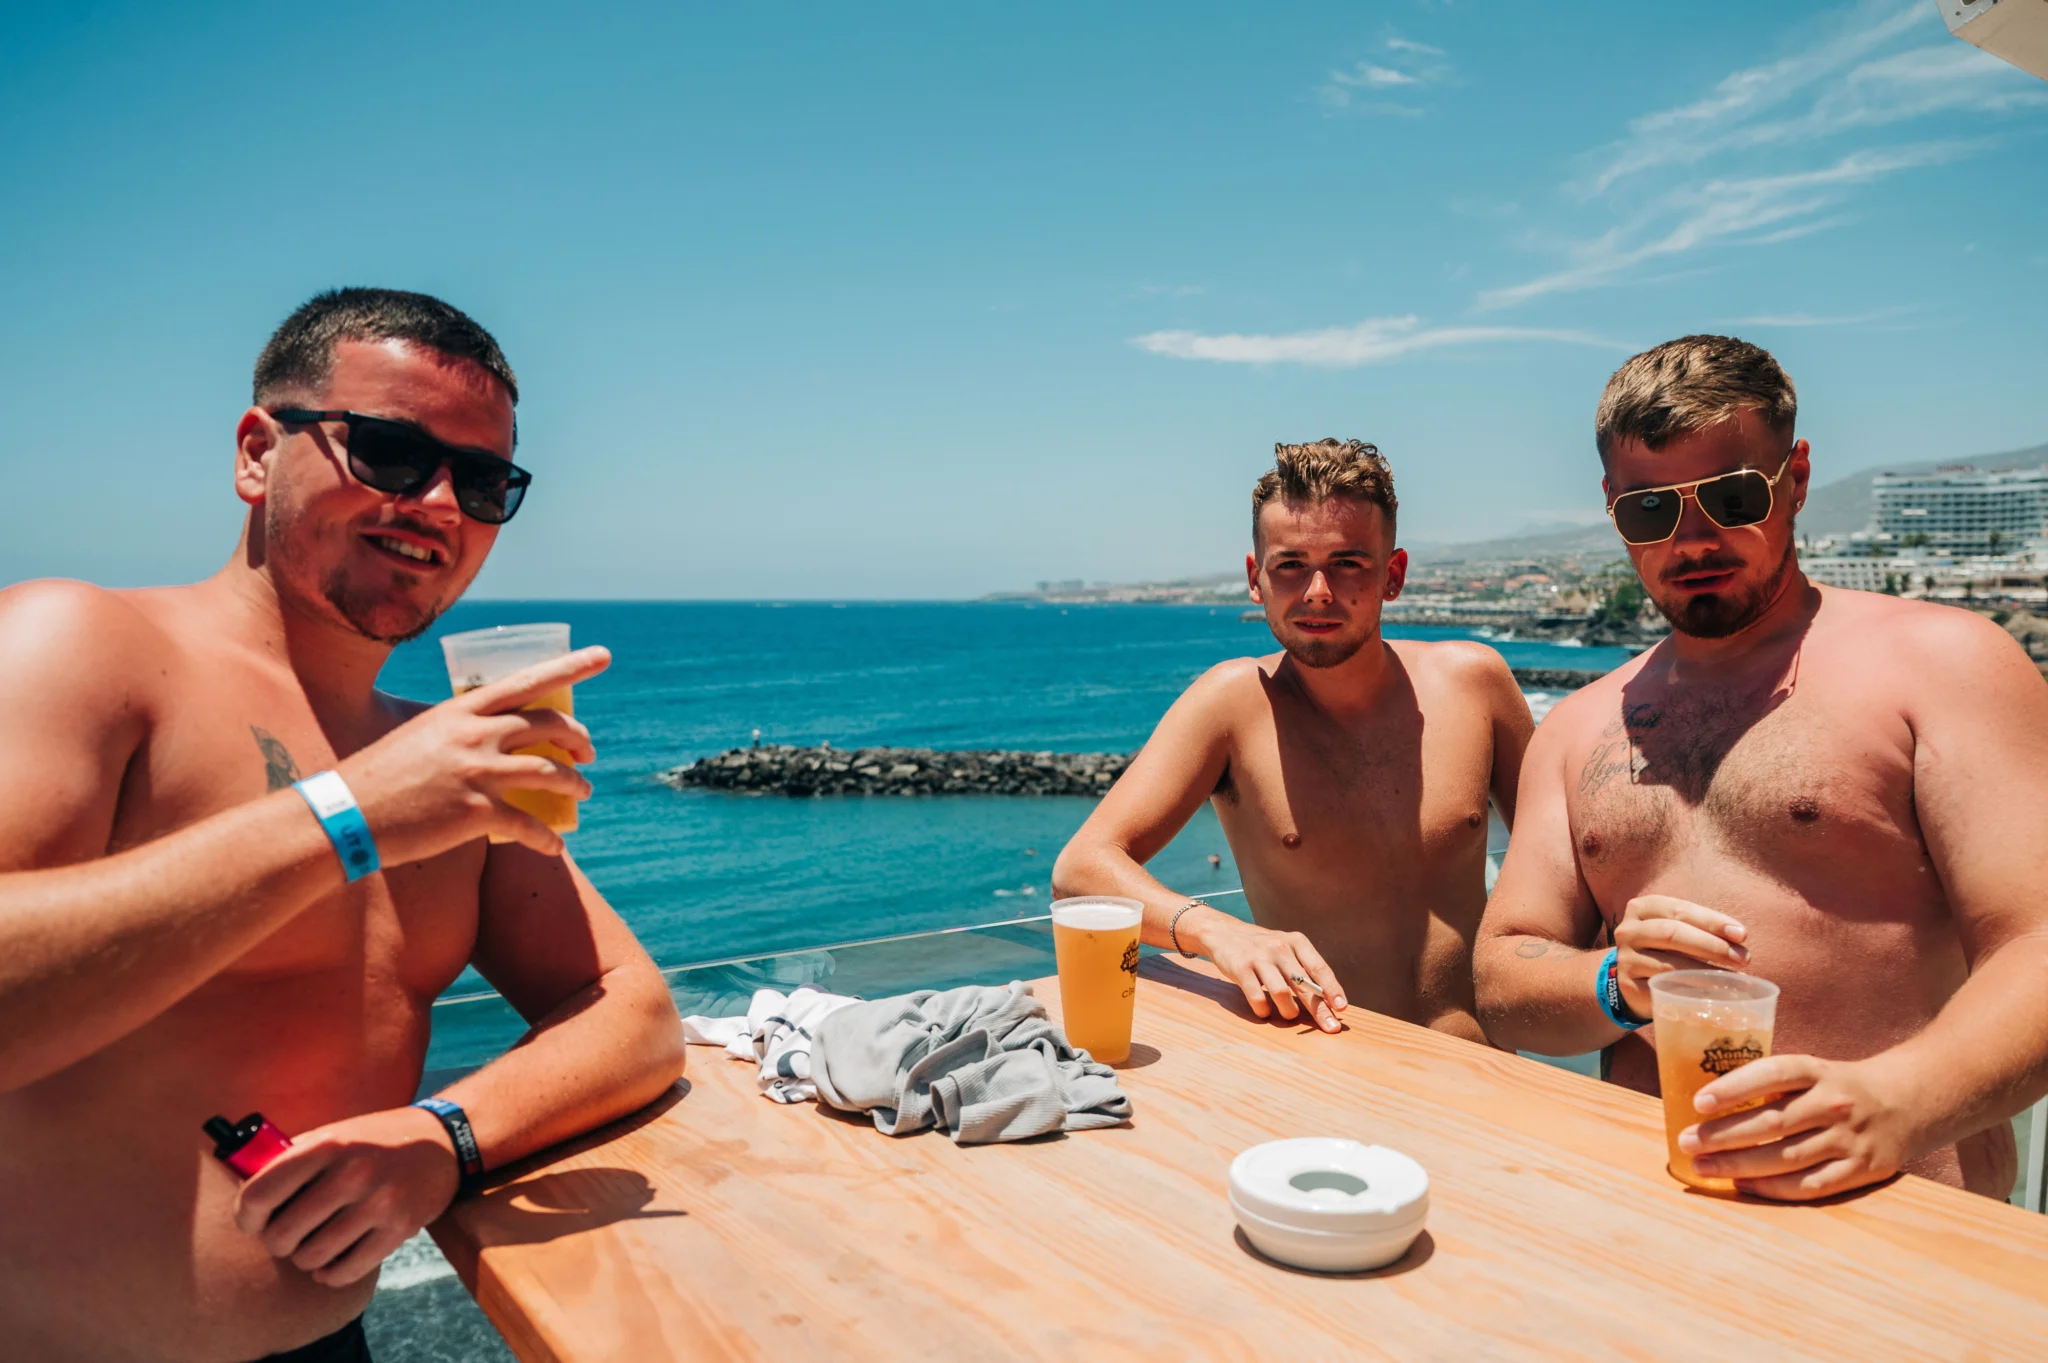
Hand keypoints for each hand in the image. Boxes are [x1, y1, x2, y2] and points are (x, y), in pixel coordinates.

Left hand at [235, 1106, 461, 1286]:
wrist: (443, 1141)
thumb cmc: (376, 1140)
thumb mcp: (335, 1134)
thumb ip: (294, 1160)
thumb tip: (248, 1198)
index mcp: (328, 1144)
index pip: (259, 1194)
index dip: (246, 1217)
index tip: (255, 1221)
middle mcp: (352, 1173)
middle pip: (282, 1234)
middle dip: (279, 1242)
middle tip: (289, 1236)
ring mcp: (379, 1202)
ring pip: (312, 1257)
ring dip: (306, 1259)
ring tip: (313, 1247)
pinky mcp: (400, 1227)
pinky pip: (346, 1271)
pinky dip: (331, 1274)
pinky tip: (332, 1263)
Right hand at [338, 647, 610, 861]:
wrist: (345, 814)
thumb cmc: (378, 775)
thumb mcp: (419, 734)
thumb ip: (456, 728)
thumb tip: (481, 732)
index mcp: (460, 710)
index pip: (527, 680)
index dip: (571, 666)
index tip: (604, 655)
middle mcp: (474, 735)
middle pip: (548, 725)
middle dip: (578, 737)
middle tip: (588, 752)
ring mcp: (477, 773)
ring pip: (549, 772)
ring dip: (574, 784)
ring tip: (583, 792)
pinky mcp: (475, 813)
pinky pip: (529, 825)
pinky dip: (547, 839)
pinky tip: (556, 847)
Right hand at [1186, 910, 1345, 1032]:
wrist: (1224, 933)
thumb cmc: (1263, 948)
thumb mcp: (1286, 948)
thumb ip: (1303, 969)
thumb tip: (1328, 1001)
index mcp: (1296, 942)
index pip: (1319, 968)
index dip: (1332, 988)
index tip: (1342, 1007)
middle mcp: (1280, 947)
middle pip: (1304, 985)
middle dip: (1319, 1010)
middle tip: (1330, 1027)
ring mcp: (1259, 958)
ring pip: (1282, 993)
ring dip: (1289, 1011)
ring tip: (1289, 1016)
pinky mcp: (1241, 968)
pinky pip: (1257, 997)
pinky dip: (1264, 1010)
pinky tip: (1265, 1012)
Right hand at [1613, 894, 1748, 1018]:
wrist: (1633, 978)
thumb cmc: (1666, 949)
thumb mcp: (1679, 930)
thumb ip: (1704, 929)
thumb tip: (1740, 938)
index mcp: (1642, 908)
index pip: (1680, 910)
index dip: (1713, 921)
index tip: (1742, 935)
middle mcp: (1628, 931)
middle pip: (1672, 933)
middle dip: (1712, 946)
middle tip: (1743, 958)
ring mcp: (1626, 959)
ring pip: (1669, 964)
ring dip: (1706, 972)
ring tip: (1733, 979)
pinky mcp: (1628, 986)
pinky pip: (1663, 989)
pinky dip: (1691, 991)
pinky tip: (1711, 994)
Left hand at [1678, 1054, 1915, 1199]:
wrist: (1905, 1103)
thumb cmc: (1837, 1087)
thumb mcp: (1811, 1071)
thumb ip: (1772, 1085)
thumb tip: (1708, 1103)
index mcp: (1817, 1071)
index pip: (1772, 1073)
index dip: (1735, 1087)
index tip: (1699, 1101)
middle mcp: (1834, 1103)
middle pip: (1772, 1122)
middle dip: (1723, 1135)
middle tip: (1686, 1142)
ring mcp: (1849, 1139)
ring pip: (1786, 1157)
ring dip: (1739, 1165)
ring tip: (1703, 1166)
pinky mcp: (1861, 1170)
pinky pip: (1810, 1185)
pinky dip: (1773, 1189)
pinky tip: (1742, 1186)